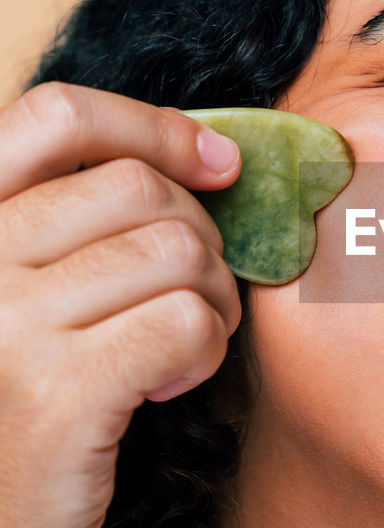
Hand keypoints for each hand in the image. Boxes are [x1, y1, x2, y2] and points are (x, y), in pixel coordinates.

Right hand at [0, 82, 242, 527]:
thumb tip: (211, 158)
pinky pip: (185, 319)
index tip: (217, 163)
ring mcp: (4, 322)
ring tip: (184, 346)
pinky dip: (205, 349)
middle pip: (138, 188)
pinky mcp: (57, 389)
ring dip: (211, 298)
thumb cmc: (29, 410)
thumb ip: (80, 226)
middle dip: (200, 237)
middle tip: (196, 297)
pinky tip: (170, 386)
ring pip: (175, 251)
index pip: (56, 117)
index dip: (151, 126)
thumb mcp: (32, 298)